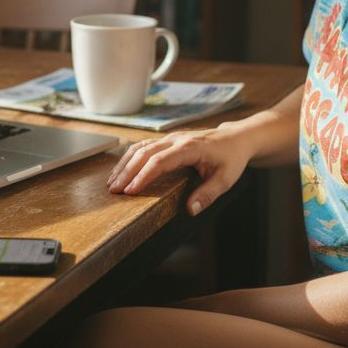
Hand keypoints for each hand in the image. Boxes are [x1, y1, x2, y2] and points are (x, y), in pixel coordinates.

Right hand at [107, 127, 250, 216]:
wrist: (236, 138)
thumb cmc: (231, 158)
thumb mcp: (226, 179)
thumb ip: (208, 194)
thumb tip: (191, 210)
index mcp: (190, 148)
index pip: (160, 161)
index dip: (143, 175)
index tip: (131, 190)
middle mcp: (177, 140)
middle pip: (145, 153)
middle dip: (127, 172)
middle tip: (114, 190)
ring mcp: (171, 138)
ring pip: (141, 148)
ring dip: (125, 164)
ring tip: (112, 182)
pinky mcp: (168, 140)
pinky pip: (144, 146)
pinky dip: (130, 157)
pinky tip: (121, 170)